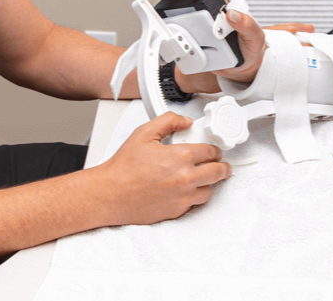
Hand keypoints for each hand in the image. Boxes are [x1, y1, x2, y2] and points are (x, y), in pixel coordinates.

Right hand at [99, 112, 230, 225]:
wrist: (110, 194)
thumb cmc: (124, 167)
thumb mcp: (145, 133)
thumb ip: (168, 121)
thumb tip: (185, 121)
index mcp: (181, 157)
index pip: (211, 152)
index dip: (215, 149)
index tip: (214, 150)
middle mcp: (186, 178)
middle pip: (218, 172)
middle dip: (222, 167)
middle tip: (222, 165)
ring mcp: (182, 197)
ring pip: (209, 191)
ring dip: (209, 183)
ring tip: (203, 178)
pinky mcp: (176, 212)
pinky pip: (195, 204)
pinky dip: (194, 197)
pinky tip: (187, 189)